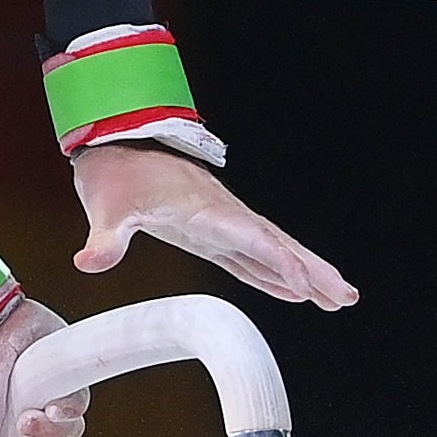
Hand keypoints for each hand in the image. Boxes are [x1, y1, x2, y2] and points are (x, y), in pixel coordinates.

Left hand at [70, 143, 358, 308]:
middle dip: (314, 269)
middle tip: (347, 295)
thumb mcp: (106, 205)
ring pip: (271, 250)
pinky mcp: (211, 230)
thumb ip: (105, 237)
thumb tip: (89, 261)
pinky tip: (293, 290)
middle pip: (276, 244)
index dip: (279, 261)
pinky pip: (251, 255)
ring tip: (338, 298)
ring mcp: (220, 223)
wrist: (115, 138)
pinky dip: (275, 272)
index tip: (306, 285)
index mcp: (204, 211)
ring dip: (305, 272)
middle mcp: (221, 216)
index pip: (250, 238)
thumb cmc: (114, 169)